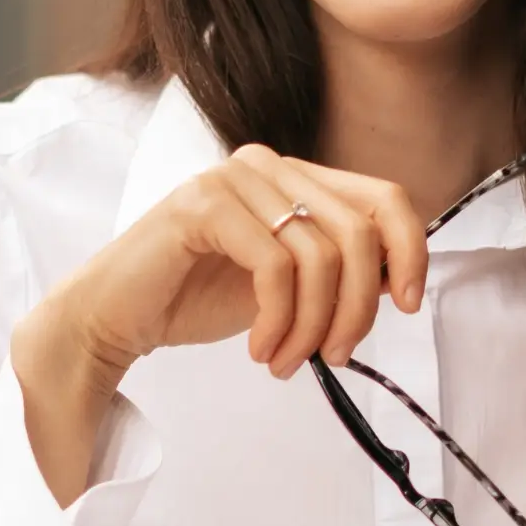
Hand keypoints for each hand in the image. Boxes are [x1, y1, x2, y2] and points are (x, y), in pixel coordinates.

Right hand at [11, 147, 427, 502]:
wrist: (114, 316)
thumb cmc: (194, 298)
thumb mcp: (287, 287)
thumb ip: (337, 272)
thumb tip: (400, 279)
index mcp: (295, 177)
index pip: (384, 197)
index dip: (411, 249)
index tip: (409, 303)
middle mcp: (268, 166)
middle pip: (358, 233)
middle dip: (357, 309)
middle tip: (333, 356)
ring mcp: (233, 179)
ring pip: (320, 254)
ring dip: (312, 325)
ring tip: (286, 360)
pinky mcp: (202, 204)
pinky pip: (275, 266)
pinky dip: (278, 319)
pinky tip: (259, 347)